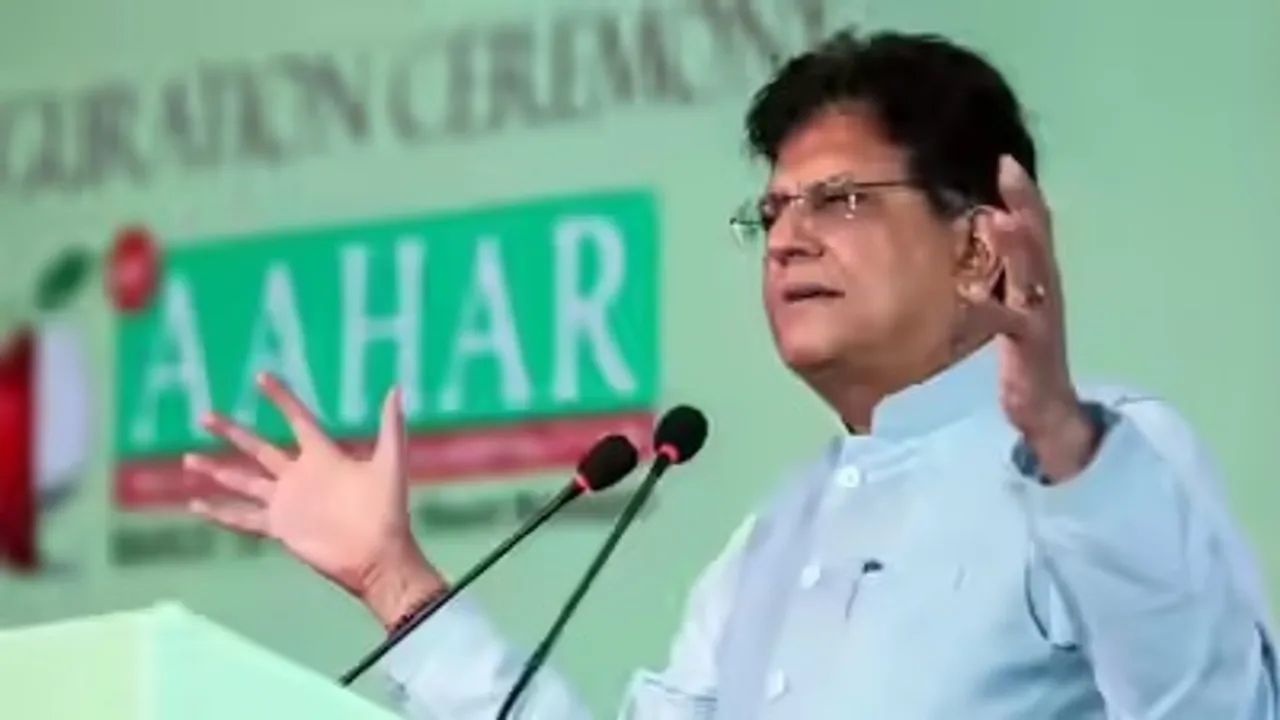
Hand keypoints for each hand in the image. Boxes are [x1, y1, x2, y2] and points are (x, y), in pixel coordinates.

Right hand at [186, 374, 442, 624]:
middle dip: (232, 432)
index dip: (281, 398)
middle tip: (205, 415)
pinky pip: (243, 518)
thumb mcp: (390, 463)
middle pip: (258, 448)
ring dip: (216, 470)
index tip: (261, 376)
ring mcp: (287, 502)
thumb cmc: (387, 510)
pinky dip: (220, 512)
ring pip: (243, 481)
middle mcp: (300, 475)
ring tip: (187, 458)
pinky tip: (195, 504)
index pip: (297, 419)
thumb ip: (391, 426)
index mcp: (324, 456)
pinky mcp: (280, 527)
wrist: (377, 556)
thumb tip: (396, 387)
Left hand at [970, 156, 1097, 480]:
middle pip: (1039, 240)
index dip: (1022, 194)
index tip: (1004, 160)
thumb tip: (969, 247)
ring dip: (1019, 247)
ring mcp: (1041, 319)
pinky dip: (1000, 312)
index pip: (1033, 229)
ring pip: (1033, 274)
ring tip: (1001, 219)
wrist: (1048, 413)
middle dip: (1025, 205)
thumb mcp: (1003, 313)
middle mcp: (1044, 292)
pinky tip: (984, 300)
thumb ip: (990, 282)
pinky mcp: (1033, 349)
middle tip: (1008, 171)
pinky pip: (1017, 325)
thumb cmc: (1021, 360)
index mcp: (1036, 281)